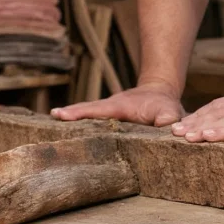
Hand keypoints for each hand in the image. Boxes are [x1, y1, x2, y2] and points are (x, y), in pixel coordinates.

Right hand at [51, 81, 184, 125]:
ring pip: (86, 113)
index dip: (79, 112)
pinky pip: (90, 118)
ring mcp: (107, 112)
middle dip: (70, 113)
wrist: (160, 93)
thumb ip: (168, 120)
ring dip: (71, 116)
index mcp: (120, 107)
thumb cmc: (165, 105)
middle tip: (53, 115)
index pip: (96, 110)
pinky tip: (62, 124)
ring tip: (54, 118)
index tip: (60, 114)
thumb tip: (168, 130)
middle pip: (86, 110)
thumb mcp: (170, 112)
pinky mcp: (107, 118)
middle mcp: (109, 107)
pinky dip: (77, 119)